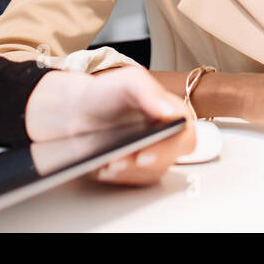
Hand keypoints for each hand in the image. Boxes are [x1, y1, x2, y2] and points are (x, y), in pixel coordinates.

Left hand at [25, 65, 195, 185]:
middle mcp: (165, 136)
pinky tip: (103, 168)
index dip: (169, 148)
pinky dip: (118, 178)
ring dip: (128, 172)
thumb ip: (150, 91)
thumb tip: (170, 112)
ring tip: (107, 163)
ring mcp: (150, 154)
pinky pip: (133, 182)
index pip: (185, 137)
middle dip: (143, 163)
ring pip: (150, 174)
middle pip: (168, 160)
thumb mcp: (128, 81)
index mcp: (172, 114)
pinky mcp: (134, 169)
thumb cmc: (106, 93)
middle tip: (120, 159)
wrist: (78, 111)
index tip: (145, 152)